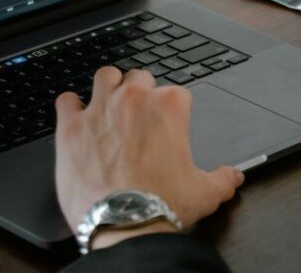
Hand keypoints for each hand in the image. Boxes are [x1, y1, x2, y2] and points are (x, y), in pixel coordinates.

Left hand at [54, 66, 244, 246]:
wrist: (126, 224)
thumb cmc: (163, 205)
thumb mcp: (205, 192)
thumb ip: (223, 178)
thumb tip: (233, 176)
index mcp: (169, 107)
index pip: (175, 92)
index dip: (172, 107)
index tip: (167, 123)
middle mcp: (133, 100)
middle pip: (138, 78)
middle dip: (140, 92)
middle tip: (138, 115)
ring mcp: (100, 109)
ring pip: (104, 76)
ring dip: (107, 87)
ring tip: (108, 104)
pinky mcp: (71, 126)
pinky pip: (67, 100)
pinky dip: (71, 106)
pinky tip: (75, 117)